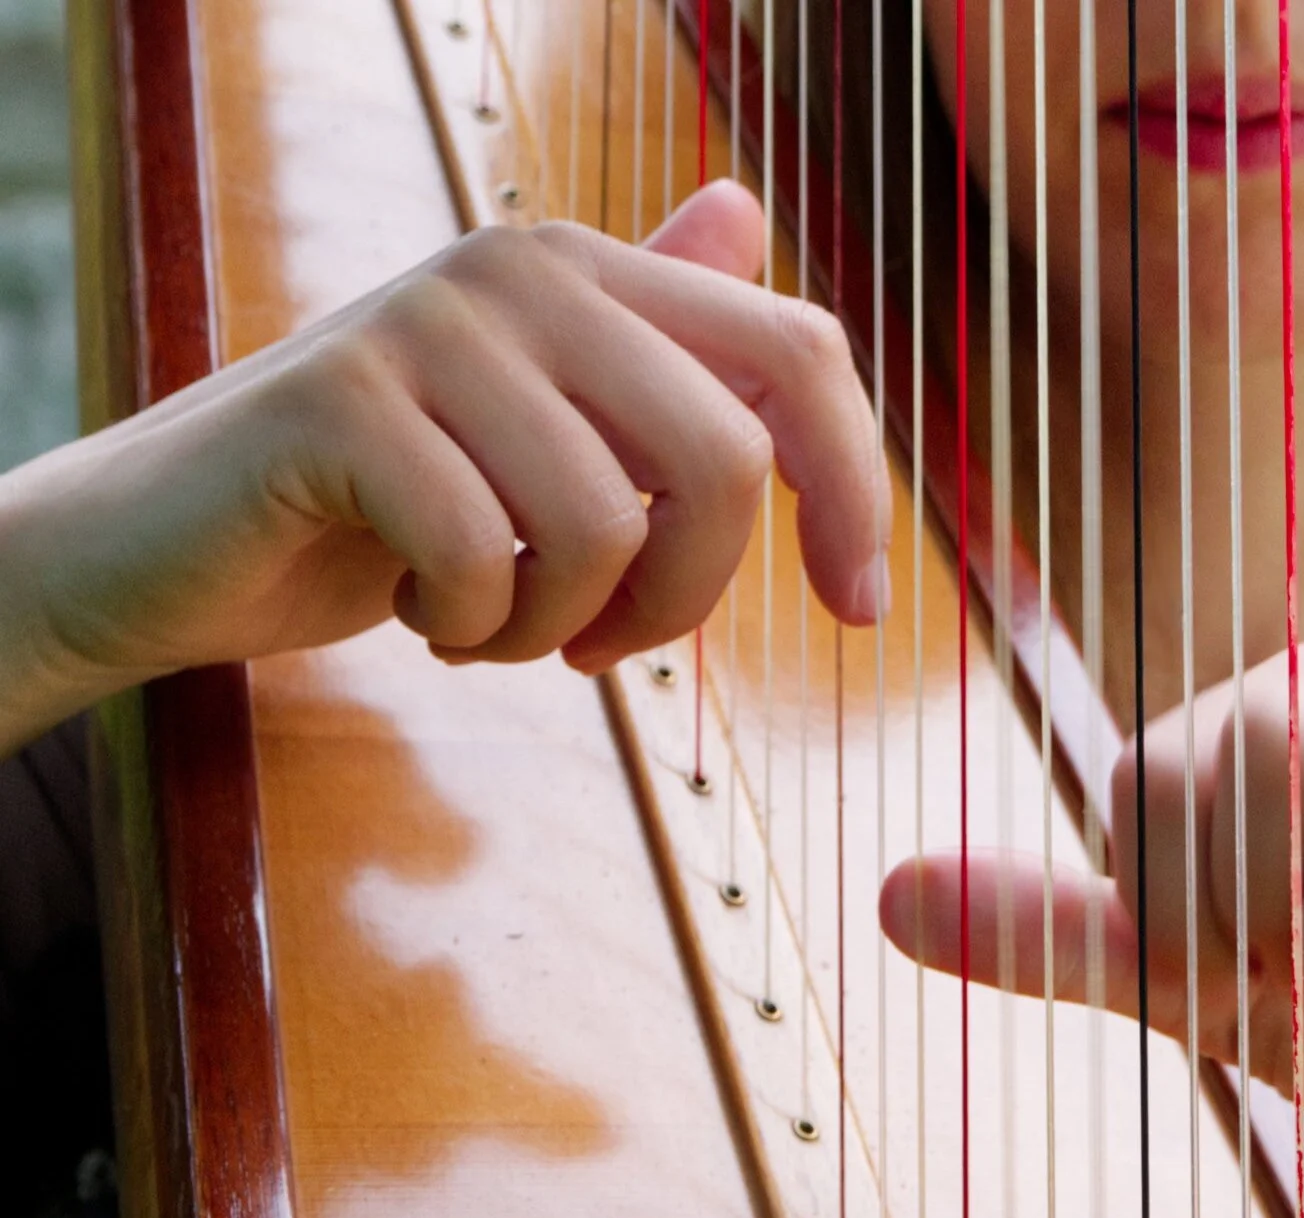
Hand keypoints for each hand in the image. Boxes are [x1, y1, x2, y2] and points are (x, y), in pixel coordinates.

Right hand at [0, 181, 887, 746]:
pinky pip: (485, 556)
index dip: (854, 490)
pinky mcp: (340, 402)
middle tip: (605, 643)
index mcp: (595, 273)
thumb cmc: (386, 502)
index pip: (803, 356)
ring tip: (492, 621)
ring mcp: (428, 323)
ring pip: (608, 526)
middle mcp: (523, 267)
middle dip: (688, 598)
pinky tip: (420, 609)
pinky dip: (471, 628)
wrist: (172, 542)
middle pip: (725, 459)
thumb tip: (745, 214)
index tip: (856, 610)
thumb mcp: (547, 432)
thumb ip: (651, 345)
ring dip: (561, 625)